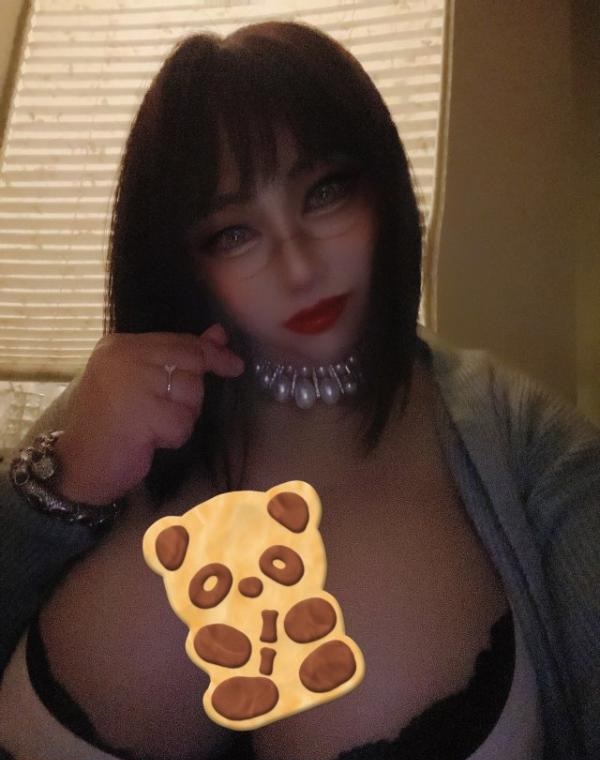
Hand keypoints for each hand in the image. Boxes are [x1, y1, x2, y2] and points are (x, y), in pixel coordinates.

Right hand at [53, 324, 243, 504]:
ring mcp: (133, 384)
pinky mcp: (143, 414)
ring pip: (191, 393)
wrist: (76, 465)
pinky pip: (182, 422)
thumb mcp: (142, 383)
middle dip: (191, 393)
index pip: (180, 341)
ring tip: (150, 427)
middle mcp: (125, 357)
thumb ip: (178, 356)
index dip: (211, 353)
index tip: (233, 363)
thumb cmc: (110, 424)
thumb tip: (219, 334)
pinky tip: (149, 440)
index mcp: (121, 345)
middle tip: (165, 413)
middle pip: (191, 364)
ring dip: (180, 417)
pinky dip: (174, 436)